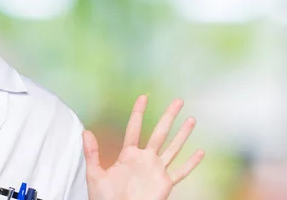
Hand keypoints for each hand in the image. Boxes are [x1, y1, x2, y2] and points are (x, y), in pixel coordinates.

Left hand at [83, 95, 203, 199]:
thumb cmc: (105, 199)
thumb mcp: (95, 174)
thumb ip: (92, 153)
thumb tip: (86, 132)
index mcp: (128, 155)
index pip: (134, 128)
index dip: (138, 112)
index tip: (143, 97)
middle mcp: (145, 159)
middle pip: (160, 132)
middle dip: (168, 116)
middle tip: (177, 101)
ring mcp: (156, 170)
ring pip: (173, 148)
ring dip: (183, 134)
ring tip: (191, 119)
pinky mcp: (164, 183)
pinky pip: (181, 172)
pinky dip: (191, 163)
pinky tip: (200, 152)